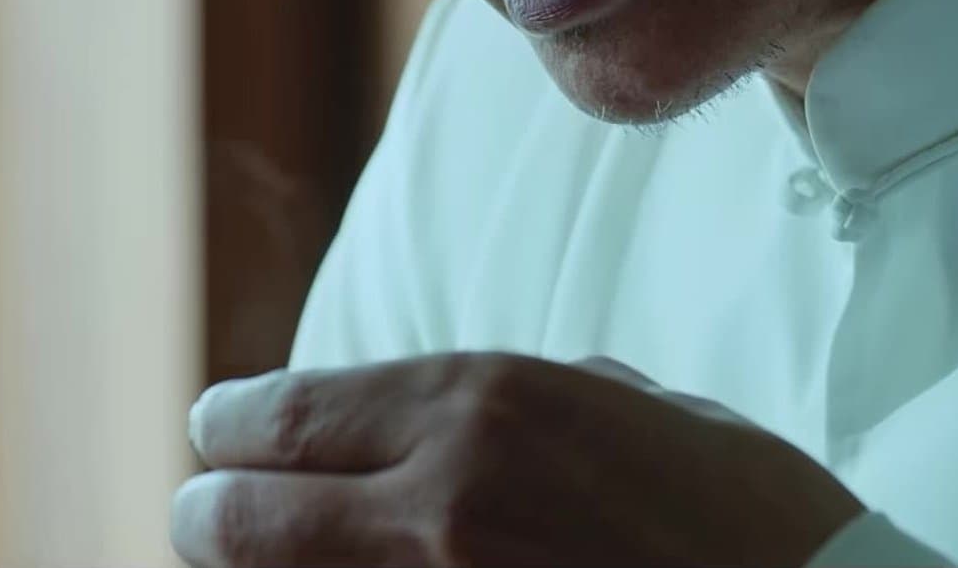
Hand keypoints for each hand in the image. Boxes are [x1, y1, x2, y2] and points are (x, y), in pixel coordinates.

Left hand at [171, 351, 867, 566]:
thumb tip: (446, 421)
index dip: (234, 430)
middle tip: (203, 513)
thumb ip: (532, 406)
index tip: (217, 436)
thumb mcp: (644, 413)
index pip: (288, 416)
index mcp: (487, 405)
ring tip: (246, 559)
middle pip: (243, 515)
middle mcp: (439, 499)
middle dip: (212, 514)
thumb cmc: (755, 524)